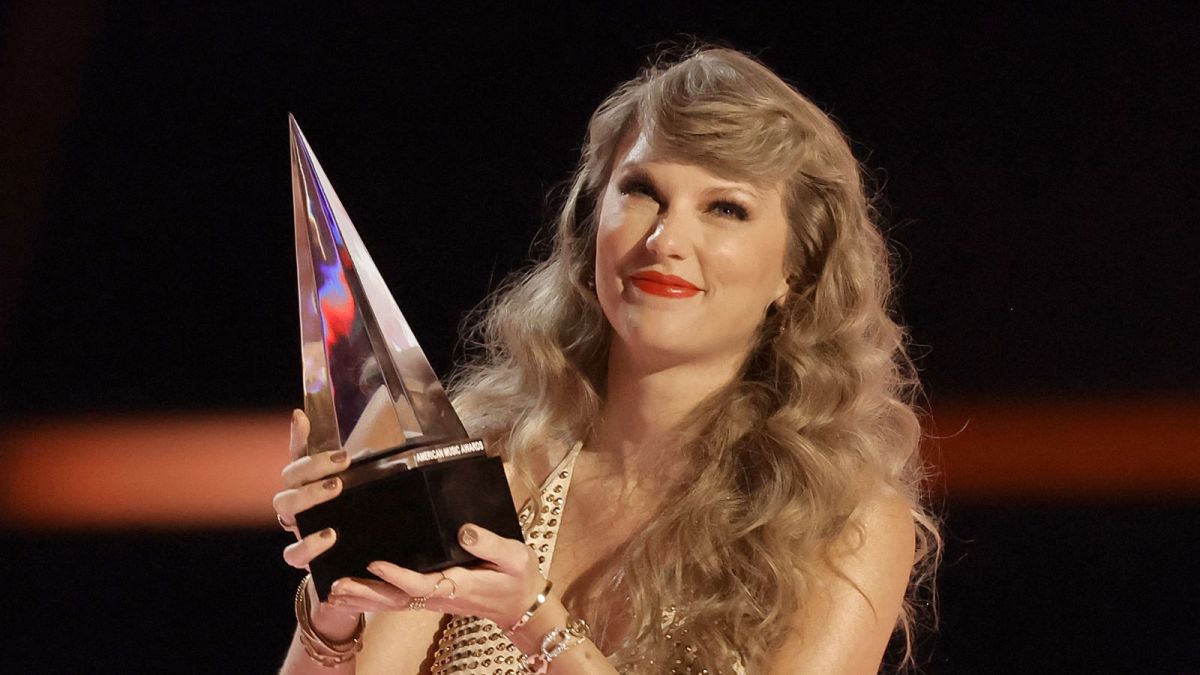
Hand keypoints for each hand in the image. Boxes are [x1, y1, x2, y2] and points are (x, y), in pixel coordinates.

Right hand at [273, 410, 359, 630]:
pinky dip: (308, 544)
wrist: (349, 572)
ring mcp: (297, 529)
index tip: (302, 416)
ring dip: (308, 496)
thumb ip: (364, 468)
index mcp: (309, 486)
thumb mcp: (362, 494)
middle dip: (312, 467)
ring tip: (336, 489)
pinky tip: (329, 535)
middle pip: (289, 477)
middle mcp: (297, 504)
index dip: (297, 436)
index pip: (298, 455)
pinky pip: (293, 553)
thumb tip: (373, 439)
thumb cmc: (355, 524)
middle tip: (343, 462)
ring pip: (284, 508)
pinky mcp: (303, 558)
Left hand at [326, 522, 544, 629]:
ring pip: (392, 603)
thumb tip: (464, 530)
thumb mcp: (514, 556)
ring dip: (362, 598)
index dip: (397, 576)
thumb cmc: (517, 577)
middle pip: (396, 599)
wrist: (521, 605)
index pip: (421, 584)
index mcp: (458, 584)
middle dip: (365, 593)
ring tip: (333, 592)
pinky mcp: (431, 597)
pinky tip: (352, 594)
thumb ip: (490, 543)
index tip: (375, 563)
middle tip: (335, 587)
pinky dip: (372, 598)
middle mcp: (440, 596)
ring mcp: (433, 600)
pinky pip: (397, 601)